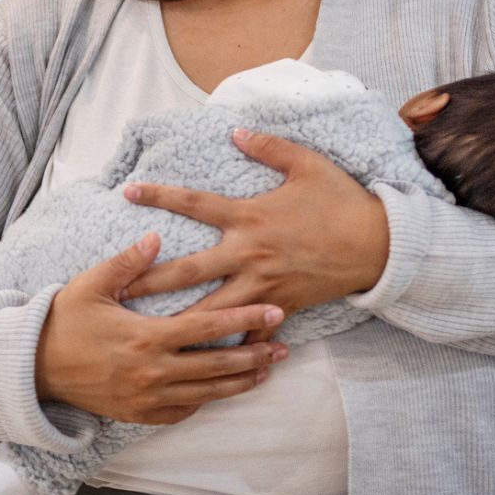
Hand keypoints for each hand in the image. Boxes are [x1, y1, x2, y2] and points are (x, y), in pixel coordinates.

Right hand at [33, 232, 289, 425]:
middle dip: (255, 354)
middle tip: (284, 346)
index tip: (274, 311)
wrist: (33, 368)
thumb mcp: (91, 285)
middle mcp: (152, 372)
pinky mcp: (139, 415)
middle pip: (217, 365)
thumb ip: (128, 263)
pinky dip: (207, 400)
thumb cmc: (63, 321)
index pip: (207, 325)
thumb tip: (157, 238)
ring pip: (207, 392)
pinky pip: (184, 410)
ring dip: (240, 381)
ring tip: (266, 370)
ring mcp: (147, 398)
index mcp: (145, 337)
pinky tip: (222, 389)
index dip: (244, 318)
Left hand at [122, 128, 390, 343]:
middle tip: (115, 292)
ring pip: (211, 310)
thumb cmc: (341, 201)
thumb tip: (235, 130)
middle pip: (188, 271)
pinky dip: (231, 347)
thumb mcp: (307, 164)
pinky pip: (251, 331)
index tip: (128, 192)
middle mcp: (249, 254)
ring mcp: (263, 285)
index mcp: (249, 217)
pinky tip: (205, 363)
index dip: (160, 196)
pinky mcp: (281, 306)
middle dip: (149, 282)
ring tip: (146, 335)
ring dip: (178, 323)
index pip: (194, 204)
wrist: (379, 245)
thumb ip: (268, 147)